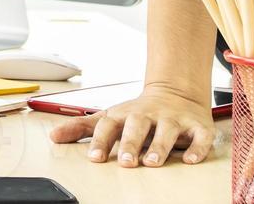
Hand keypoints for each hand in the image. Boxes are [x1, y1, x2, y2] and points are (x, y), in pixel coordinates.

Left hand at [47, 82, 215, 167]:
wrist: (175, 91)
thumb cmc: (138, 112)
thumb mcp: (110, 116)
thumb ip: (82, 127)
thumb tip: (53, 136)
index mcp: (124, 114)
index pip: (109, 124)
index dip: (101, 140)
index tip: (94, 157)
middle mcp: (148, 115)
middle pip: (137, 126)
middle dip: (131, 143)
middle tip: (125, 162)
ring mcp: (173, 119)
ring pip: (167, 130)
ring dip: (160, 145)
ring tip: (153, 162)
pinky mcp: (197, 126)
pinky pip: (199, 136)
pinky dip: (197, 147)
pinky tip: (190, 160)